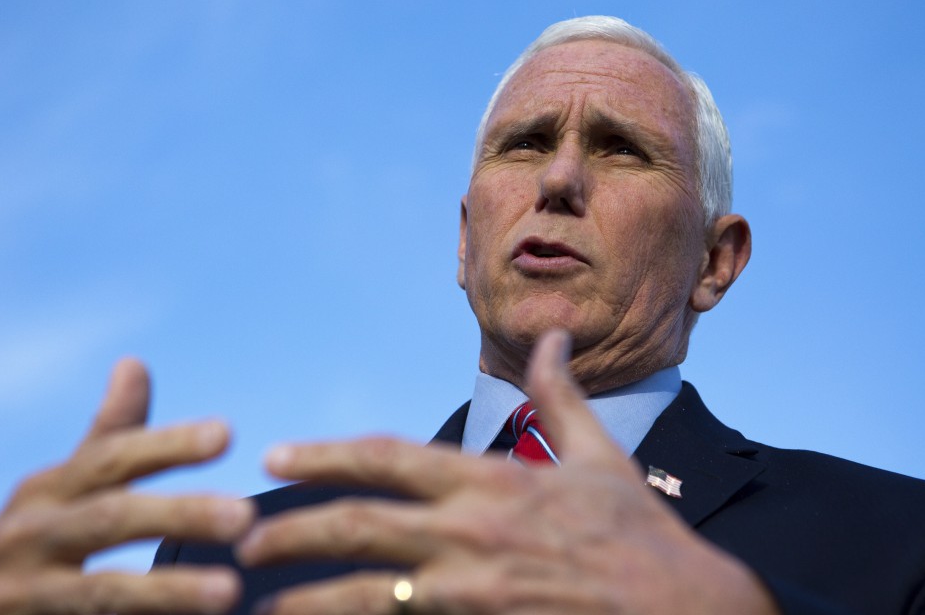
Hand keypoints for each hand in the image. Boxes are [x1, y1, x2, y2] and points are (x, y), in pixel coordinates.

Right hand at [0, 359, 255, 613]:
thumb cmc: (33, 543)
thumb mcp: (62, 487)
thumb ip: (108, 436)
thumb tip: (135, 362)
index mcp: (47, 491)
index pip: (111, 458)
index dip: (167, 445)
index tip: (227, 433)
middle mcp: (29, 537)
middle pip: (110, 519)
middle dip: (178, 515)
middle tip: (246, 517)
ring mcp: (21, 596)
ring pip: (102, 593)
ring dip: (168, 592)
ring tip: (230, 591)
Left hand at [236, 330, 778, 613]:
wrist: (684, 610)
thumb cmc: (640, 534)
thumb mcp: (600, 454)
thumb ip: (561, 394)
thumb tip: (551, 336)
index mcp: (493, 481)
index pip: (390, 457)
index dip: (328, 454)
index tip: (279, 454)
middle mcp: (473, 532)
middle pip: (360, 522)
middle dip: (293, 526)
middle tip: (241, 533)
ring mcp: (473, 590)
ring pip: (367, 589)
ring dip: (306, 594)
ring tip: (260, 599)